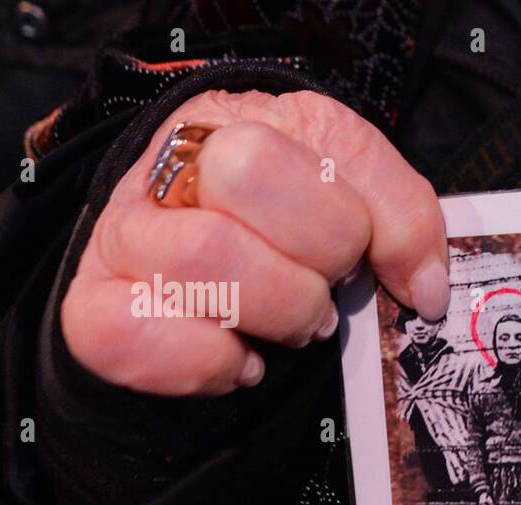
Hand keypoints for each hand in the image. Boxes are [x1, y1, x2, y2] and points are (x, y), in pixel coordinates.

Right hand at [61, 89, 448, 395]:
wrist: (218, 251)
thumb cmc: (294, 217)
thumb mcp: (357, 188)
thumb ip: (404, 218)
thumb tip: (426, 292)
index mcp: (236, 125)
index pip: (281, 164)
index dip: (342, 226)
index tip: (354, 252)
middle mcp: (166, 174)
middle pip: (232, 226)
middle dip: (302, 284)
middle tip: (322, 295)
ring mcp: (124, 240)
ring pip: (195, 277)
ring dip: (269, 319)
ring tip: (289, 326)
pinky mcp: (94, 309)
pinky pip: (124, 339)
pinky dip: (206, 363)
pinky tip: (243, 361)